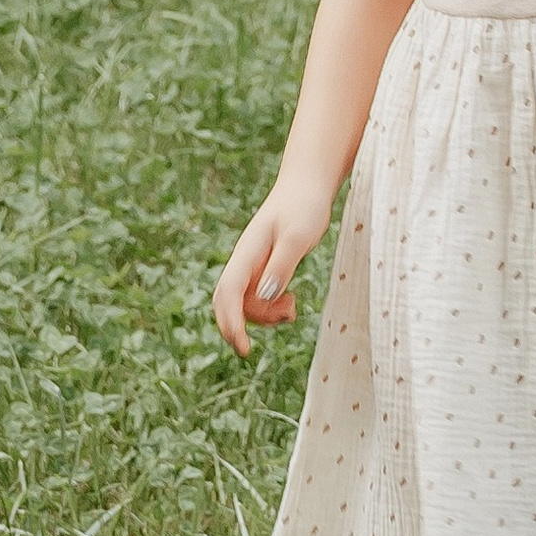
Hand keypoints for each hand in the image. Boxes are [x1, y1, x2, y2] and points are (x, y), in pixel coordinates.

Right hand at [212, 180, 332, 355]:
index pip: (228, 292)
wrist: (307, 187)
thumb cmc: (304, 207)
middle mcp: (244, 262)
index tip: (243, 347)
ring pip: (245, 305)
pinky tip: (291, 304)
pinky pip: (257, 300)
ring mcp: (252, 267)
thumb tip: (264, 297)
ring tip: (293, 306)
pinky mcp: (263, 271)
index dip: (231, 322)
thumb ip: (281, 266)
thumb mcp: (297, 237)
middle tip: (286, 316)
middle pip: (229, 304)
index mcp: (247, 253)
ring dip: (265, 316)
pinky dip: (271, 309)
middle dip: (249, 322)